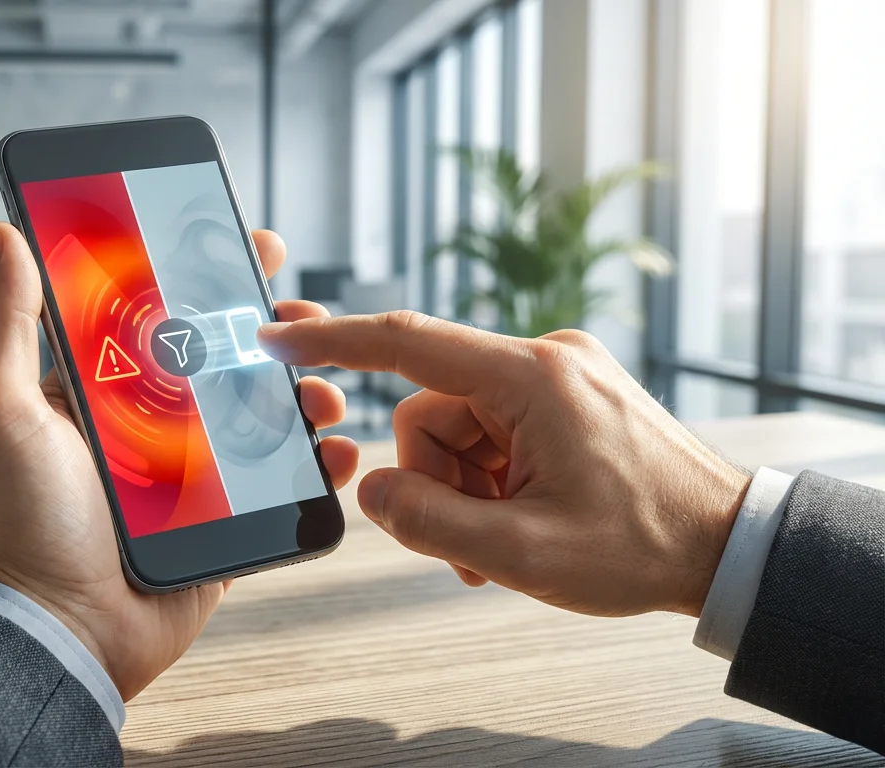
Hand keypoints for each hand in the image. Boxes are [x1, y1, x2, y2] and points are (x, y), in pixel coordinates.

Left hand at [0, 223, 359, 699]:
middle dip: (270, 333)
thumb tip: (3, 234)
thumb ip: (7, 323)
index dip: (204, 279)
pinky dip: (315, 466)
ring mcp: (189, 475)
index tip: (248, 245)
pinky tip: (337, 449)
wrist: (60, 631)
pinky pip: (278, 487)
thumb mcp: (3, 411)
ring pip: (259, 417)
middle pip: (221, 360)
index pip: (159, 317)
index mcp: (99, 391)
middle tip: (306, 315)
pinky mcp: (221, 523)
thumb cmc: (22, 520)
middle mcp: (146, 426)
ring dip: (302, 393)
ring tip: (324, 391)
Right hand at [258, 313, 750, 617]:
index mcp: (533, 378)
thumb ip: (428, 523)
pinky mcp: (567, 396)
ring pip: (459, 426)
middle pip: (431, 409)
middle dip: (436, 480)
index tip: (278, 337)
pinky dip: (490, 481)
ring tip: (504, 543)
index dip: (333, 342)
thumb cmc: (642, 546)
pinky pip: (494, 431)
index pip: (407, 343)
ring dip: (464, 489)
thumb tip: (373, 492)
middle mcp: (545, 359)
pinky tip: (519, 523)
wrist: (726, 546)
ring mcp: (559, 376)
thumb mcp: (522, 554)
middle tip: (471, 541)